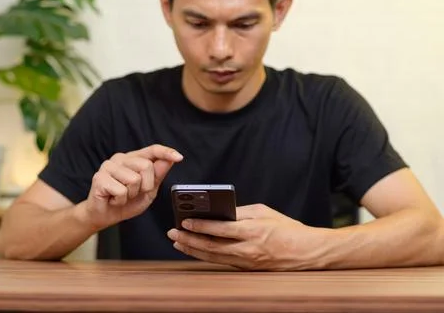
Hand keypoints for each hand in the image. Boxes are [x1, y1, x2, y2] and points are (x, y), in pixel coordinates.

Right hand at [84, 144, 182, 229]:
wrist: (104, 216)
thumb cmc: (126, 202)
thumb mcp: (149, 191)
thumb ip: (158, 175)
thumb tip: (169, 160)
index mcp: (134, 158)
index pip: (152, 150)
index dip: (166, 152)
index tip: (179, 157)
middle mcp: (120, 158)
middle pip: (146, 166)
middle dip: (145, 186)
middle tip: (133, 193)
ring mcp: (108, 166)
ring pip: (134, 179)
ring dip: (131, 194)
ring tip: (122, 196)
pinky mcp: (99, 178)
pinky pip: (121, 191)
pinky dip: (121, 200)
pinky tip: (113, 199)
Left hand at [167, 204, 330, 270]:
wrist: (306, 252)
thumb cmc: (286, 228)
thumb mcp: (264, 212)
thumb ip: (240, 212)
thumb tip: (219, 212)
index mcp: (252, 231)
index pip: (219, 229)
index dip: (199, 226)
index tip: (184, 221)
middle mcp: (247, 249)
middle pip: (210, 246)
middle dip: (188, 240)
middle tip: (173, 233)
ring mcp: (245, 262)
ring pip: (212, 257)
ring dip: (192, 250)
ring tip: (178, 243)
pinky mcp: (246, 268)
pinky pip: (220, 262)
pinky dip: (205, 256)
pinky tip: (195, 250)